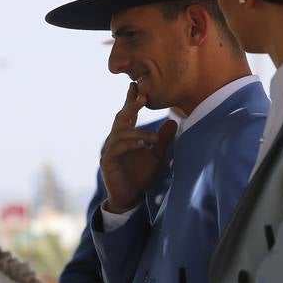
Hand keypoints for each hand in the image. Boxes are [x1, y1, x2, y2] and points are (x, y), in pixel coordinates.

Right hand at [99, 82, 176, 212]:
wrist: (131, 196)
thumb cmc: (141, 175)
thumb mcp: (157, 155)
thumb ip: (163, 139)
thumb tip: (174, 121)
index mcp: (126, 135)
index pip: (128, 114)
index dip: (131, 100)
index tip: (135, 85)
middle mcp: (116, 139)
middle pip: (121, 118)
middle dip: (131, 106)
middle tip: (142, 95)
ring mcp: (110, 149)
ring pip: (120, 133)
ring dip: (138, 132)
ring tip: (154, 138)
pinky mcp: (108, 161)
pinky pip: (117, 148)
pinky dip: (130, 145)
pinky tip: (143, 145)